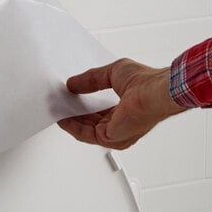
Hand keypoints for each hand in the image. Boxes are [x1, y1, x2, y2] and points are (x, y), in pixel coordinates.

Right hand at [57, 58, 186, 149]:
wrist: (154, 91)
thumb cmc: (146, 82)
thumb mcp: (112, 73)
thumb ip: (91, 79)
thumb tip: (74, 83)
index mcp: (127, 110)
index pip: (101, 111)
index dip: (84, 104)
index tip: (71, 95)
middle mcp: (122, 124)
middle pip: (91, 122)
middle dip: (74, 113)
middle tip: (60, 103)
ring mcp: (117, 133)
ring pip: (86, 130)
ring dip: (70, 121)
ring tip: (57, 109)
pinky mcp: (110, 137)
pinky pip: (85, 135)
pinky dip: (72, 127)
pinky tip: (63, 118)